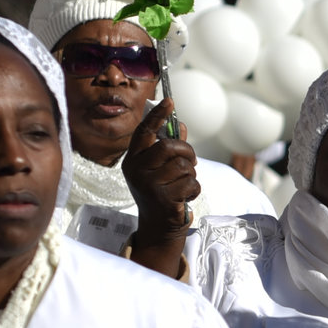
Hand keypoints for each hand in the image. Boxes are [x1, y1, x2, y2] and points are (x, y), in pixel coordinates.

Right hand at [123, 98, 200, 279]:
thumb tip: (180, 126)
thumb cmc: (161, 192)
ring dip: (191, 174)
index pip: (144, 132)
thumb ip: (169, 147)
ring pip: (183, 165)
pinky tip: (185, 197)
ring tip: (183, 184)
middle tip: (190, 161)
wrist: (158, 226)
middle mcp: (136, 170)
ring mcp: (148, 184)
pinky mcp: (162, 198)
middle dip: (187, 152)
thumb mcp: (160, 169)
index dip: (158, 115)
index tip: (170, 101)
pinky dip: (194, 189)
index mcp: (133, 159)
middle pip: (169, 147)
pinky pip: (190, 182)